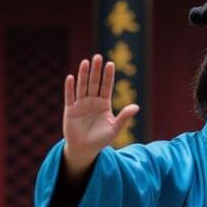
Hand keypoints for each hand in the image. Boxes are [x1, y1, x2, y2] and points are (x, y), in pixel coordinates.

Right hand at [62, 54, 139, 177]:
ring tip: (85, 62)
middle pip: (94, 83)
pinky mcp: (70, 109)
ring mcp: (80, 104)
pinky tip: (71, 78)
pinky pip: (70, 97)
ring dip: (83, 74)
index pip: (106, 87)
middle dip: (96, 70)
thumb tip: (136, 106)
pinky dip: (70, 88)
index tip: (111, 63)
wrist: (85, 149)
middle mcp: (92, 101)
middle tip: (97, 57)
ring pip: (82, 86)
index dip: (108, 76)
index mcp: (104, 104)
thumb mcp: (115, 128)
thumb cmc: (101, 139)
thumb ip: (124, 117)